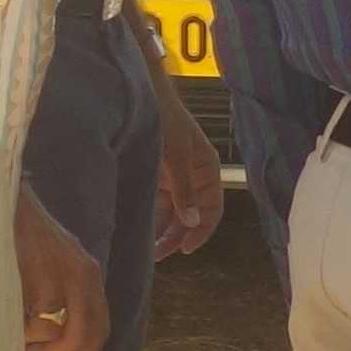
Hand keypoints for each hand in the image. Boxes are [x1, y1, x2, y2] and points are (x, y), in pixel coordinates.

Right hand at [16, 190, 105, 350]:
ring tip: (18, 327)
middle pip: (85, 336)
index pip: (100, 326)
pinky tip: (8, 312)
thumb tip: (53, 338)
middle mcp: (82, 275)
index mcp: (89, 273)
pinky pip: (33, 320)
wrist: (1, 200)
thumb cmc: (20, 235)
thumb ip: (62, 292)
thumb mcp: (53, 261)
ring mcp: (60, 277)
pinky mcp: (37, 277)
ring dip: (35, 341)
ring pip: (55, 332)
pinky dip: (20, 326)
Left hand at [151, 100, 225, 257]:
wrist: (138, 94)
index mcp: (206, 170)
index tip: (186, 248)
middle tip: (159, 255)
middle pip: (189, 214)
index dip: (202, 230)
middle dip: (176, 235)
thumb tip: (192, 222)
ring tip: (147, 249)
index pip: (212, 208)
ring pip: (171, 211)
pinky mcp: (152, 175)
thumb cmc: (164, 119)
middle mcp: (191, 177)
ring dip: (161, 229)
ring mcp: (172, 176)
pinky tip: (139, 229)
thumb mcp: (175, 155)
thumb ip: (183, 190)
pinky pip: (154, 202)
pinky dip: (148, 216)